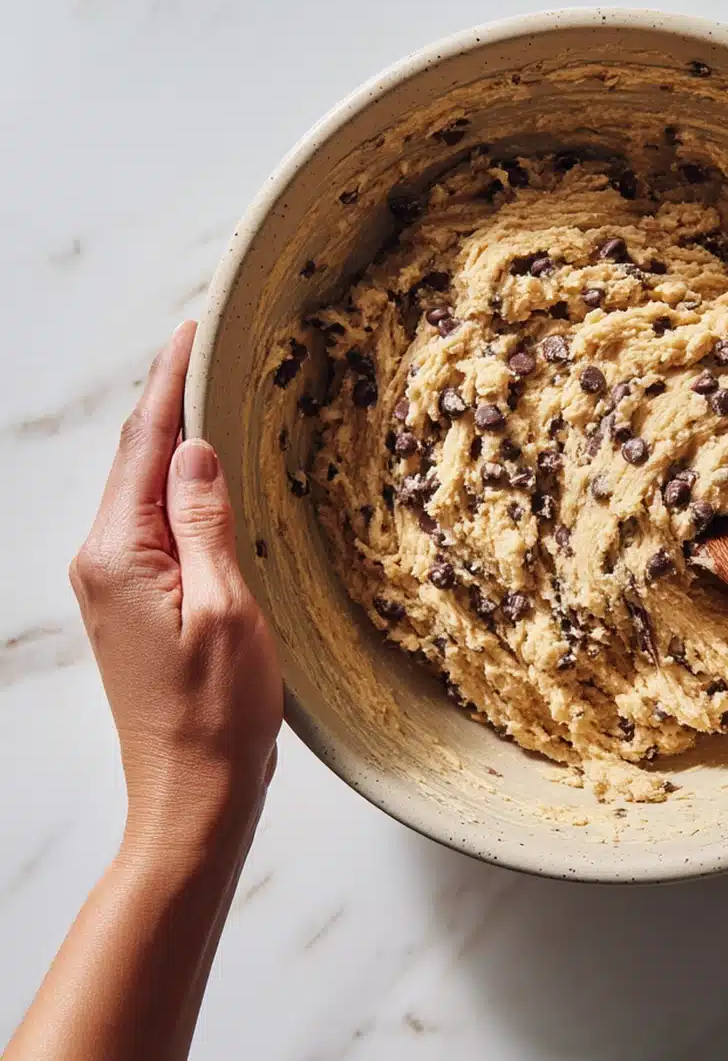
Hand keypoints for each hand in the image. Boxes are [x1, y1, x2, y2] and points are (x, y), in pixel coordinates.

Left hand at [69, 321, 282, 854]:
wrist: (193, 792)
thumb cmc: (217, 710)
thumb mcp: (227, 607)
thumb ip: (204, 521)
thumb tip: (192, 449)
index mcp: (120, 554)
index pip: (144, 447)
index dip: (170, 385)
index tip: (192, 332)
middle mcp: (104, 562)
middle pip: (136, 463)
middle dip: (170, 404)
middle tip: (209, 351)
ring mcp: (116, 586)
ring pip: (146, 494)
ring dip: (176, 446)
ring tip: (215, 398)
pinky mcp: (137, 605)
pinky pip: (157, 527)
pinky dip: (181, 491)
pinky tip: (211, 478)